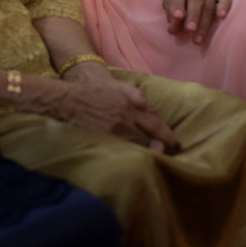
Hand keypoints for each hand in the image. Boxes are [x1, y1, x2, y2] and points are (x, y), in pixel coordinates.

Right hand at [51, 68, 180, 152]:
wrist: (68, 101)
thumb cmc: (93, 93)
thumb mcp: (116, 87)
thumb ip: (134, 94)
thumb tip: (151, 106)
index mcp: (130, 107)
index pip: (155, 124)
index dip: (168, 135)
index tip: (177, 144)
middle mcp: (125, 121)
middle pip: (148, 138)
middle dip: (160, 147)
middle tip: (170, 154)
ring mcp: (114, 132)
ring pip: (137, 146)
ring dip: (147, 152)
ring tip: (157, 158)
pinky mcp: (103, 140)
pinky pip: (122, 151)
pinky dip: (131, 154)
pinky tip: (136, 159)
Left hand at [162, 0, 231, 44]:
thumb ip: (170, 12)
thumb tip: (172, 30)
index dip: (178, 5)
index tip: (177, 17)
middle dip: (193, 15)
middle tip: (190, 30)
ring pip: (210, 3)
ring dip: (205, 22)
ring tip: (199, 38)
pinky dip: (225, 6)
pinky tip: (222, 17)